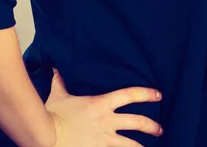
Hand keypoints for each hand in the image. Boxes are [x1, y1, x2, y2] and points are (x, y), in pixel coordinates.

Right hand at [45, 68, 163, 145]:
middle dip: (151, 126)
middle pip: (137, 122)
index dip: (146, 93)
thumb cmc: (53, 115)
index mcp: (101, 104)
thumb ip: (60, 81)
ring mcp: (103, 139)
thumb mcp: (58, 95)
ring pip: (130, 144)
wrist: (47, 137)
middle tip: (159, 129)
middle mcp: (106, 121)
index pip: (130, 95)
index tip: (158, 95)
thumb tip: (55, 67)